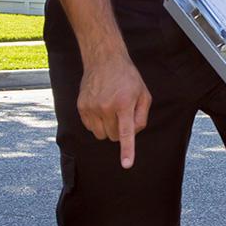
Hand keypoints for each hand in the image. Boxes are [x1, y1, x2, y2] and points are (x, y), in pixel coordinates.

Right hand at [78, 52, 150, 168]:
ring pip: (101, 135)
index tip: (126, 164)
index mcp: (124, 103)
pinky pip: (90, 128)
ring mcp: (91, 107)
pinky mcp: (81, 107)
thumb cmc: (127, 78)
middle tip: (122, 115)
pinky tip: (101, 109)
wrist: (104, 60)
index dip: (127, 151)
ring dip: (108, 129)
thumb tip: (133, 134)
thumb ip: (141, 117)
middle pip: (114, 136)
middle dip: (120, 131)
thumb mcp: (143, 94)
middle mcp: (106, 106)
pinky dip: (97, 123)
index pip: (126, 132)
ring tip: (111, 111)